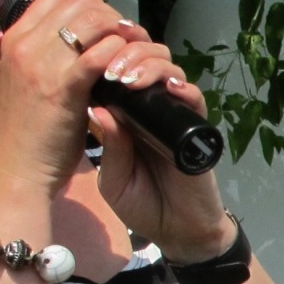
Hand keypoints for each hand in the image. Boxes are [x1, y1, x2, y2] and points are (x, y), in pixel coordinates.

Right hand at [0, 0, 142, 193]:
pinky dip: (120, 56)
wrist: (18, 169)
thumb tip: (84, 36)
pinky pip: (99, 54)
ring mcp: (39, 62)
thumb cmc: (30, 129)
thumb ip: (48, 54)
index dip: (92, 2)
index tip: (109, 25)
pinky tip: (128, 72)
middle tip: (129, 39)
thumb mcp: (29, 79)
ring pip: (93, 21)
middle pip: (80, 1)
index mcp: (15, 37)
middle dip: (112, 16)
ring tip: (133, 53)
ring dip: (121, 33)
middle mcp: (23, 42)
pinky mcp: (61, 86)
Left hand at [67, 22, 230, 260]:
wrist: (178, 231)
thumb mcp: (113, 180)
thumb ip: (109, 148)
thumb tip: (98, 108)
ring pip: (167, 69)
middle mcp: (149, 109)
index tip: (85, 52)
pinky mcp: (197, 127)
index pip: (116, 73)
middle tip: (108, 68)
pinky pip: (194, 97)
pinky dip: (182, 87)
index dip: (104, 55)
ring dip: (147, 65)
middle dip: (125, 53)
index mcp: (124, 116)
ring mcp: (174, 115)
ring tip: (129, 78)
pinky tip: (167, 87)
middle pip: (142, 59)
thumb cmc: (142, 206)